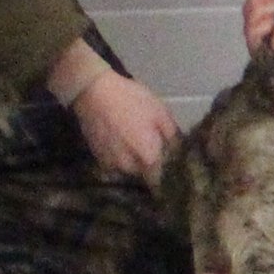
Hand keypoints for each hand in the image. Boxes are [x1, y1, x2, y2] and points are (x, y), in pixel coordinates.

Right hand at [47, 39, 178, 178]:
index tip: (170, 171)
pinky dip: (119, 158)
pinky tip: (120, 143)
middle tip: (153, 153)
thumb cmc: (132, 100)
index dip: (165, 177)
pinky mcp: (97, 158)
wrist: (94, 92)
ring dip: (133, 163)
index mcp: (148, 158)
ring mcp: (111, 164)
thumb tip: (178, 151)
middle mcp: (129, 168)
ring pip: (128, 171)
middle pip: (144, 176)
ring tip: (134, 147)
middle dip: (149, 168)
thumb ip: (172, 135)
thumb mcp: (160, 112)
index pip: (159, 181)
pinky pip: (113, 165)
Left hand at [244, 0, 273, 52]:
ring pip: (251, 29)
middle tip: (272, 4)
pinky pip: (248, 15)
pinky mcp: (262, 15)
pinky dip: (254, 1)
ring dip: (256, 9)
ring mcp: (272, 27)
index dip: (267, 47)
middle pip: (260, 46)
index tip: (267, 25)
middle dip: (259, 24)